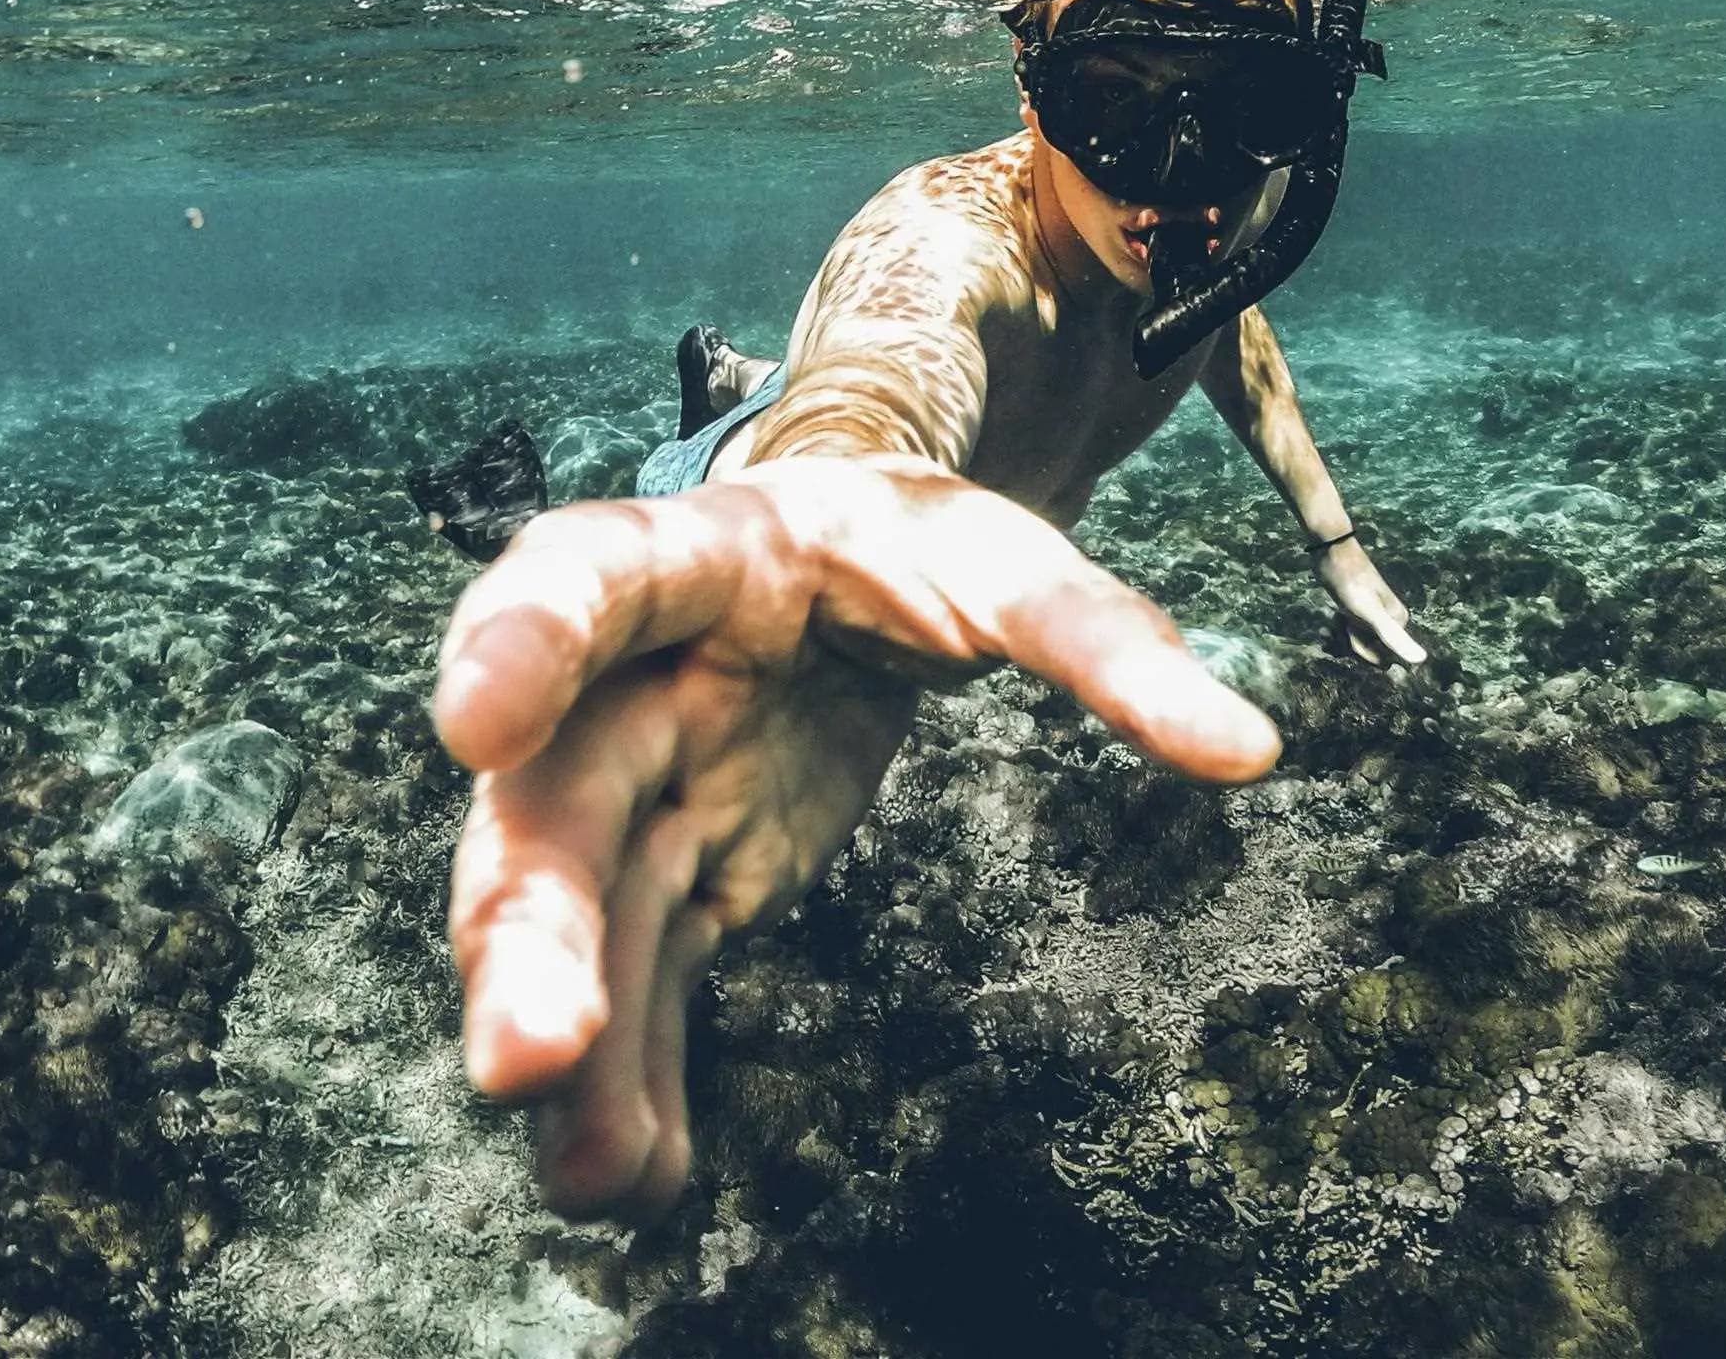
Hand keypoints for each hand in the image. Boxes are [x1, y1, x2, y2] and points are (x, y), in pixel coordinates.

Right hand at [430, 454, 1281, 1218]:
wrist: (849, 562)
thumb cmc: (916, 546)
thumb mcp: (1009, 566)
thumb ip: (1110, 643)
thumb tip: (1252, 747)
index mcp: (702, 556)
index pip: (586, 574)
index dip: (519, 637)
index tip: (473, 722)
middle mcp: (633, 677)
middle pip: (556, 795)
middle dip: (523, 926)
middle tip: (526, 1055)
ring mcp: (640, 784)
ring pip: (579, 912)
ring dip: (574, 1040)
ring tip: (587, 1174)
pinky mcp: (673, 873)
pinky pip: (640, 979)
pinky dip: (636, 1078)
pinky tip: (638, 1180)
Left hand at [1314, 533, 1428, 669]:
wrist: (1331, 552)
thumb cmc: (1350, 581)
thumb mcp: (1370, 612)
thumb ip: (1393, 637)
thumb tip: (1421, 660)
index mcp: (1399, 623)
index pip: (1384, 659)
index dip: (1364, 652)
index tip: (1352, 633)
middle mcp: (1389, 620)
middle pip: (1369, 652)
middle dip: (1350, 645)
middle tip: (1339, 625)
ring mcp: (1372, 616)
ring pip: (1356, 643)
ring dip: (1340, 639)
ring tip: (1329, 624)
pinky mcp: (1356, 611)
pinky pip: (1348, 632)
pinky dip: (1336, 631)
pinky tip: (1326, 625)